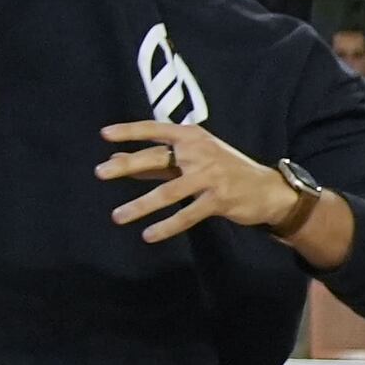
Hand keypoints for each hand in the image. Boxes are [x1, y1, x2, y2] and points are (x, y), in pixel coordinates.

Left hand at [96, 116, 302, 243]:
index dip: (130, 131)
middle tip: (99, 172)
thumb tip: (116, 160)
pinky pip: (187, 214)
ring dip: (140, 205)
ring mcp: (209, 175)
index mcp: (192, 136)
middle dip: (126, 166)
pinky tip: (149, 235)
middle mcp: (199, 151)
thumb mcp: (191, 159)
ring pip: (168, 192)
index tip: (105, 135)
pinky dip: (167, 226)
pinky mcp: (218, 199)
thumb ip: (155, 161)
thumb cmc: (222, 170)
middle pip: (157, 158)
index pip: (156, 129)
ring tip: (117, 216)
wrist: (265, 189)